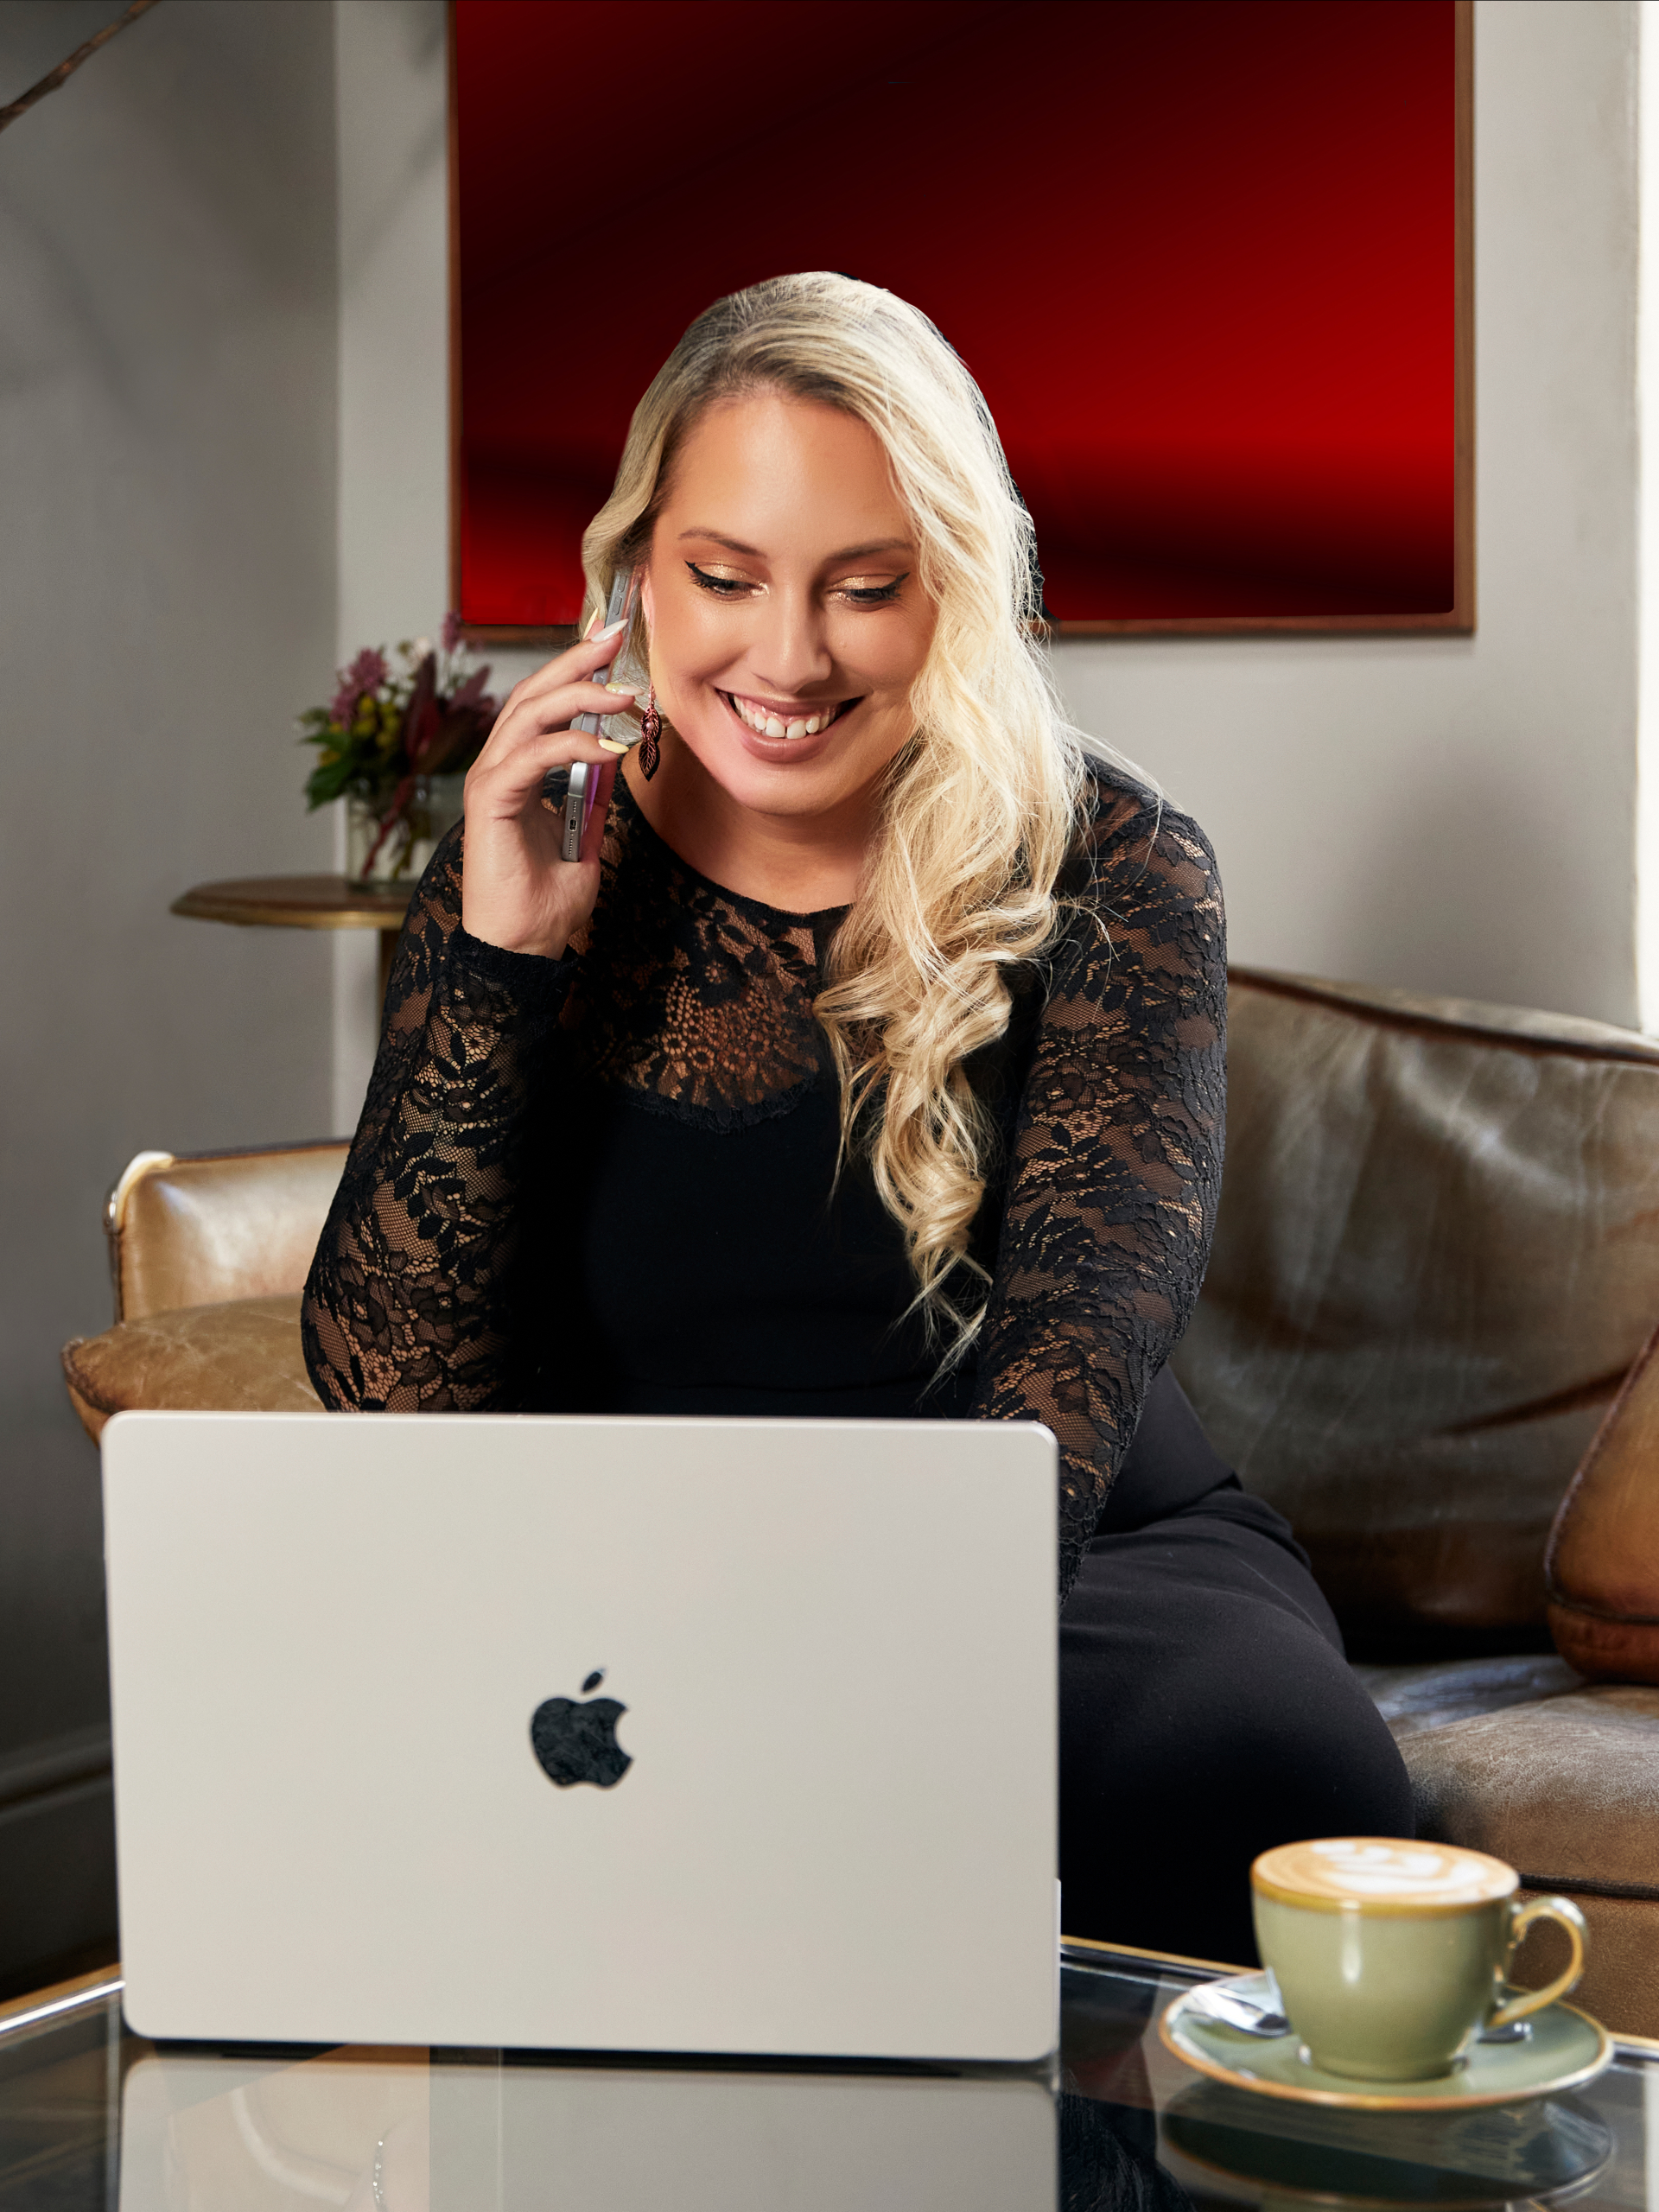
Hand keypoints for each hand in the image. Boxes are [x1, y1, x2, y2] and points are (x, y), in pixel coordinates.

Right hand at [460, 623, 635, 958]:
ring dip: (578, 695)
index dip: (576, 670)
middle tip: (617, 634)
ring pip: (528, 714)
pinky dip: (569, 746)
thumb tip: (616, 759)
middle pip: (533, 694)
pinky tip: (608, 748)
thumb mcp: (587, 839)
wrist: (522, 948)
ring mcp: (489, 782)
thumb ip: (595, 798)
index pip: (544, 704)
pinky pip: (529, 758)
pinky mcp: (489, 803)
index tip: (614, 642)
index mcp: (518, 770)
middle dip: (576, 660)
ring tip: (624, 692)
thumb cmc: (546, 902)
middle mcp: (499, 767)